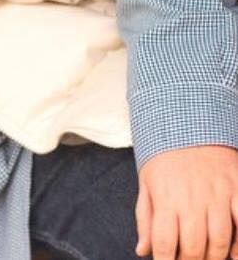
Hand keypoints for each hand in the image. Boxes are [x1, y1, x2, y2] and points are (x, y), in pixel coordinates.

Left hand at [136, 145, 237, 259]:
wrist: (186, 125)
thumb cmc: (164, 159)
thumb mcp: (146, 184)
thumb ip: (145, 218)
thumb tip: (142, 250)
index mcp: (166, 197)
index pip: (164, 241)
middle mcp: (191, 198)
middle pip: (195, 246)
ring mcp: (217, 193)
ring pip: (221, 239)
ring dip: (216, 257)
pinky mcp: (236, 186)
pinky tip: (235, 253)